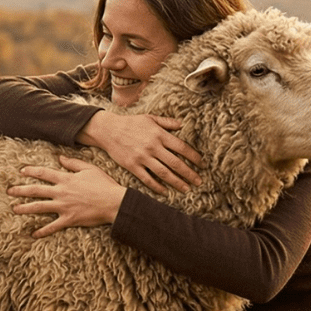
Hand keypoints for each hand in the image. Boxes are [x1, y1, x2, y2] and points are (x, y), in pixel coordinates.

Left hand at [9, 156, 126, 237]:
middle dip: (20, 190)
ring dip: (25, 208)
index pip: (43, 173)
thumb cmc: (104, 184)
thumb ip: (73, 163)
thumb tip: (59, 158)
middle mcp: (61, 192)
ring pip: (39, 207)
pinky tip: (33, 234)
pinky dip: (43, 231)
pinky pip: (53, 226)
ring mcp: (63, 207)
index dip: (31, 171)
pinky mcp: (69, 219)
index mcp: (66, 179)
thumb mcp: (89, 168)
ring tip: (14, 209)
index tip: (21, 171)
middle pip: (36, 190)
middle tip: (9, 191)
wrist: (114, 202)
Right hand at [77, 111, 201, 193]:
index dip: (194, 157)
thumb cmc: (130, 123)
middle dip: (189, 173)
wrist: (108, 130)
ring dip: (177, 182)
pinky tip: (166, 192)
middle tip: (199, 181)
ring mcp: (142, 157)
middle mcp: (153, 147)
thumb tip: (182, 124)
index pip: (182, 147)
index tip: (202, 164)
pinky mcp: (132, 166)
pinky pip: (147, 179)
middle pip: (175, 163)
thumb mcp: (150, 118)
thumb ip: (167, 122)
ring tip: (186, 188)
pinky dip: (157, 186)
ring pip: (164, 173)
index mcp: (159, 134)